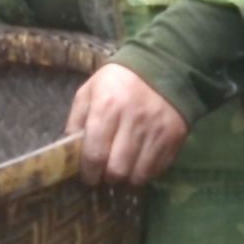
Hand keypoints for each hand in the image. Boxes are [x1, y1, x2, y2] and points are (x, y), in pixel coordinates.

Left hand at [65, 62, 191, 186]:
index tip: (87, 176)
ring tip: (122, 169)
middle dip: (107, 177)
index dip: (88, 173)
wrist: (163, 64)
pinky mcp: (174, 138)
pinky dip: (145, 172)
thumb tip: (69, 150)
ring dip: (127, 178)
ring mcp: (156, 132)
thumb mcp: (90, 91)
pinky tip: (139, 162)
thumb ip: (76, 120)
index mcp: (107, 108)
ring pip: (138, 175)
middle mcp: (133, 122)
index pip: (94, 155)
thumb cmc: (118, 81)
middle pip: (117, 170)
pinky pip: (157, 170)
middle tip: (104, 173)